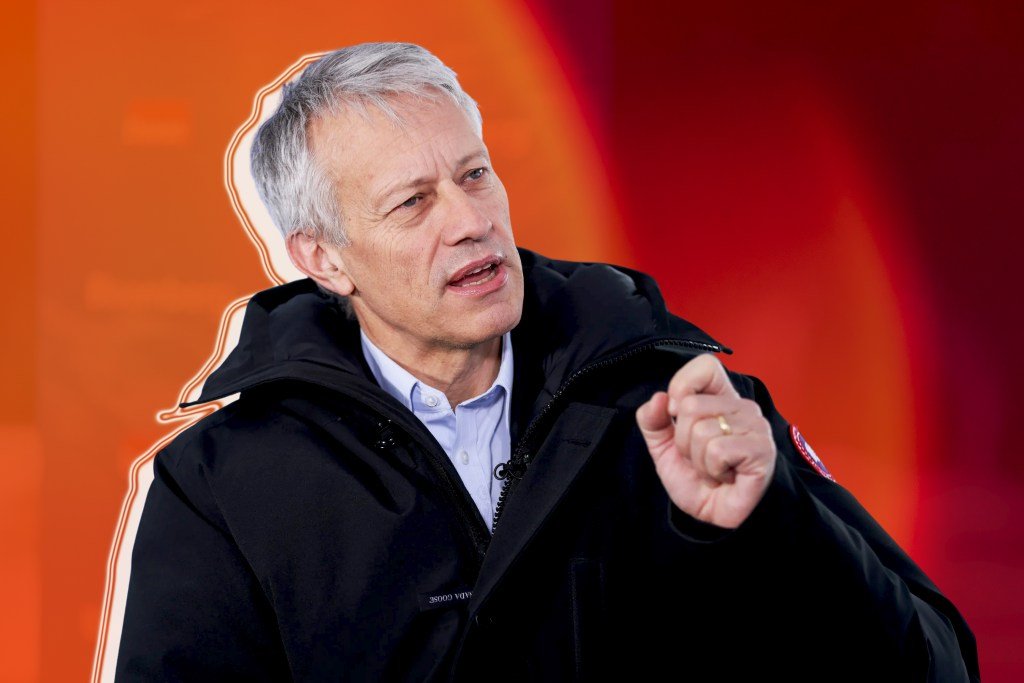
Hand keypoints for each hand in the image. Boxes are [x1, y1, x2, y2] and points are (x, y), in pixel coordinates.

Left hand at [635, 354, 775, 528]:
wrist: (715, 516)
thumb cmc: (696, 478)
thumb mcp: (663, 447)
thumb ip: (652, 420)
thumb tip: (658, 398)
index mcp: (721, 397)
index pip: (706, 366)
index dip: (682, 387)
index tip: (677, 415)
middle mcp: (742, 407)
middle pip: (690, 405)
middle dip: (683, 440)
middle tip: (699, 457)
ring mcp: (755, 427)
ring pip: (701, 430)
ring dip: (697, 460)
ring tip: (713, 469)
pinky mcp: (761, 450)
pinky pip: (717, 450)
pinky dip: (711, 470)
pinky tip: (725, 476)